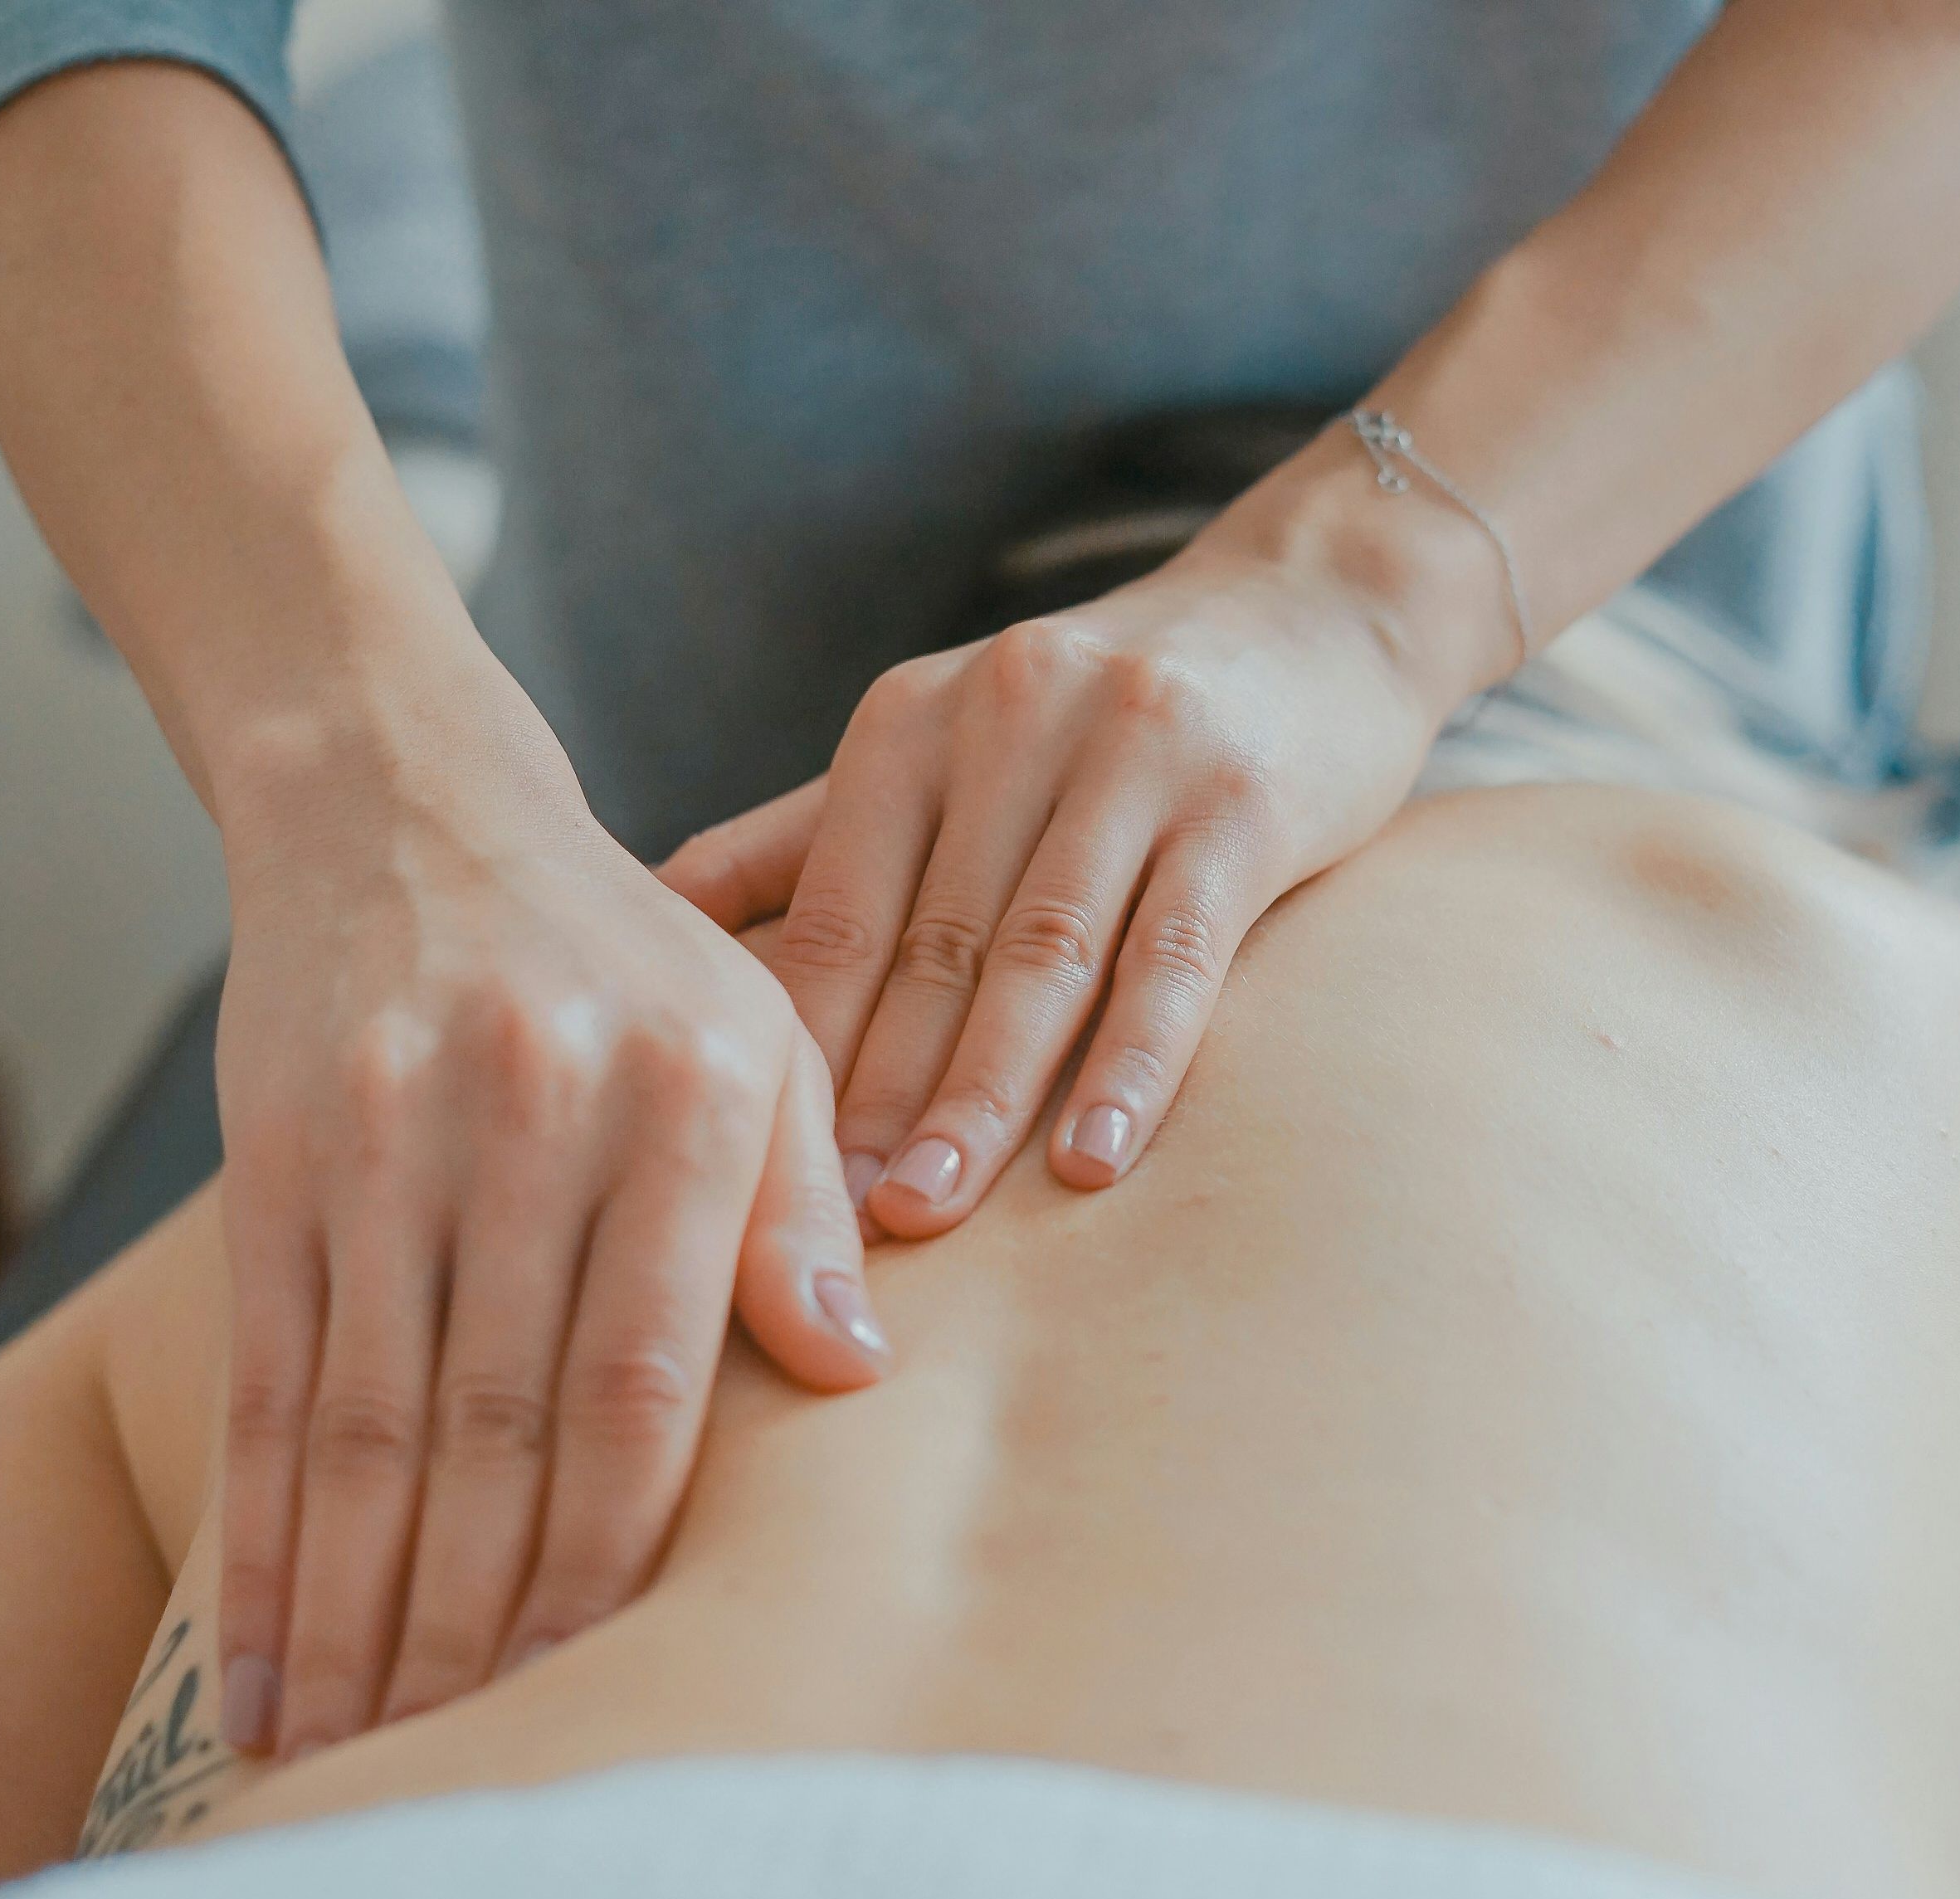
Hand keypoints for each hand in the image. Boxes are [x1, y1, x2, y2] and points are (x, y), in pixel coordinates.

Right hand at [210, 656, 886, 1759]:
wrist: (405, 806)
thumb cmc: (624, 958)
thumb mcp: (760, 1039)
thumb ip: (803, 1207)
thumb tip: (858, 1377)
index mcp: (686, 1100)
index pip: (647, 1382)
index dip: (615, 1556)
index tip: (602, 1694)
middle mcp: (531, 1119)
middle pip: (498, 1429)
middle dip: (478, 1625)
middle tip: (468, 1777)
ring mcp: (386, 1142)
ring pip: (368, 1429)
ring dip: (358, 1616)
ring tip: (351, 1763)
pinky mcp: (275, 1164)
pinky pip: (268, 1386)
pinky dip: (261, 1541)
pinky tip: (260, 1663)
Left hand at [658, 482, 1473, 1234]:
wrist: (1313, 608)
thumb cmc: (1097, 715)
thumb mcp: (940, 745)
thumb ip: (805, 836)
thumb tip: (645, 915)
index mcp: (911, 724)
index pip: (832, 912)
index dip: (791, 1050)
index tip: (746, 1176)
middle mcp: (1008, 721)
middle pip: (927, 948)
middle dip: (870, 1098)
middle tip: (822, 1229)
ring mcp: (1132, 755)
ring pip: (1041, 957)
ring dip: (980, 1097)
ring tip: (928, 1213)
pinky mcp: (1244, 801)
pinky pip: (1176, 954)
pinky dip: (1133, 1063)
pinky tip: (1091, 1161)